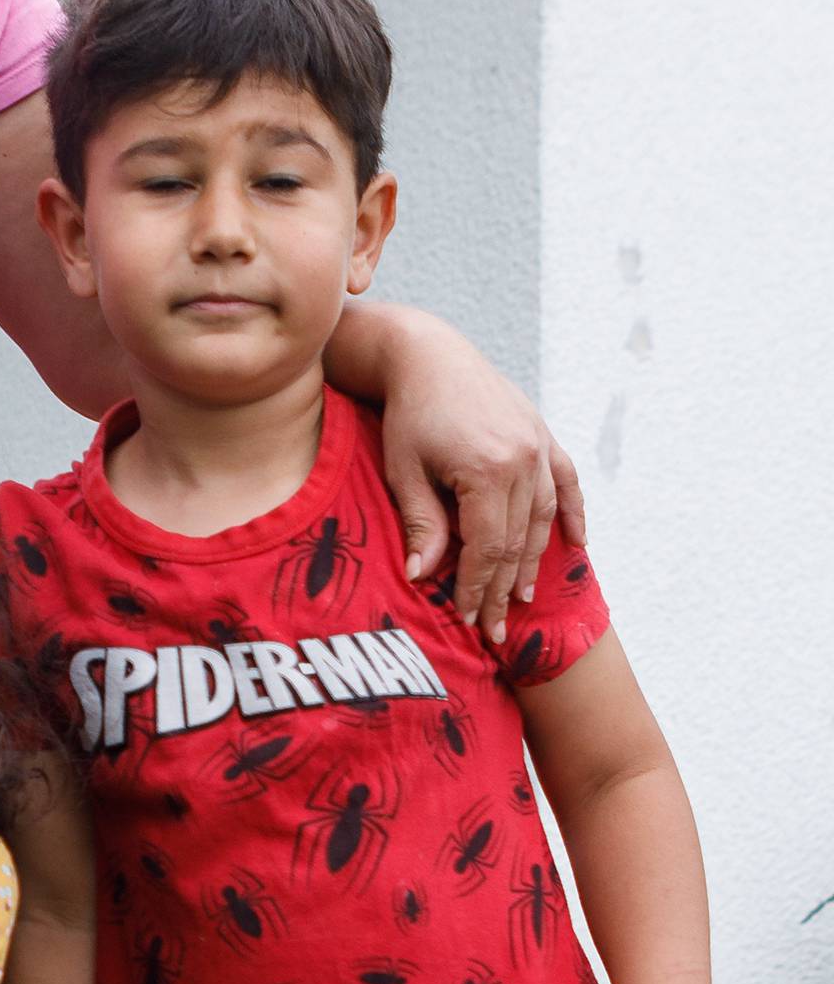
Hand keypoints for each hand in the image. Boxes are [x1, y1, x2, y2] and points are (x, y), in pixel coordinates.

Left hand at [377, 313, 584, 643]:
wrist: (429, 355)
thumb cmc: (408, 414)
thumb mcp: (405, 471)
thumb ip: (421, 524)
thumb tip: (423, 578)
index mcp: (487, 469)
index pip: (487, 547)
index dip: (479, 587)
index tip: (470, 619)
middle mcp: (522, 459)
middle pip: (517, 540)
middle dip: (504, 588)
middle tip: (496, 628)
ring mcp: (538, 445)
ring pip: (543, 517)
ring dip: (534, 560)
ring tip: (523, 596)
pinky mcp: (542, 434)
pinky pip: (566, 481)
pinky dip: (574, 514)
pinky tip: (578, 545)